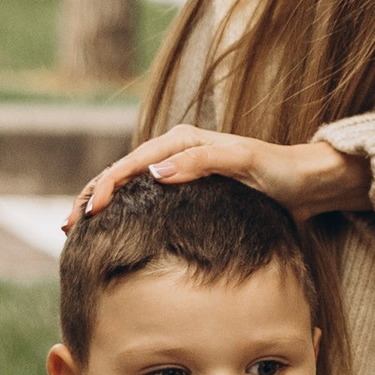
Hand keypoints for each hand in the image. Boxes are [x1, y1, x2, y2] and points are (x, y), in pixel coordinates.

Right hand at [70, 126, 372, 228]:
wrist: (306, 183)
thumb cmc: (279, 171)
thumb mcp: (245, 162)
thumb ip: (202, 162)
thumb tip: (155, 174)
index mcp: (183, 141)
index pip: (131, 164)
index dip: (105, 187)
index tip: (88, 214)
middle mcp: (176, 152)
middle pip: (120, 172)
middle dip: (91, 196)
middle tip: (67, 226)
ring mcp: (179, 171)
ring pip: (127, 185)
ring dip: (100, 204)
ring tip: (75, 230)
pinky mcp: (186, 189)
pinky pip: (144, 198)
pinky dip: (122, 211)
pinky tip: (109, 232)